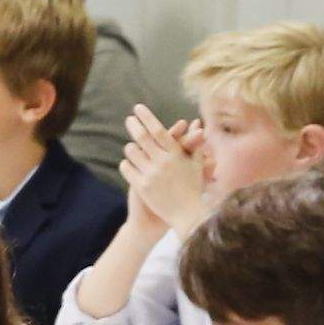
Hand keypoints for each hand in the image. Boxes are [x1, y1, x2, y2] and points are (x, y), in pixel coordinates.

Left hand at [120, 107, 211, 234]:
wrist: (187, 217)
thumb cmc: (195, 188)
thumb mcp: (197, 164)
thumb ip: (194, 143)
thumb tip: (196, 123)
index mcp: (176, 154)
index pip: (158, 130)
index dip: (147, 117)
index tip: (138, 108)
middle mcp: (162, 162)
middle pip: (142, 137)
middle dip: (134, 125)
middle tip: (129, 119)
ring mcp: (151, 174)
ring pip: (132, 152)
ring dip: (131, 147)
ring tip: (133, 147)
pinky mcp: (141, 187)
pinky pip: (126, 168)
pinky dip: (126, 163)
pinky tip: (130, 164)